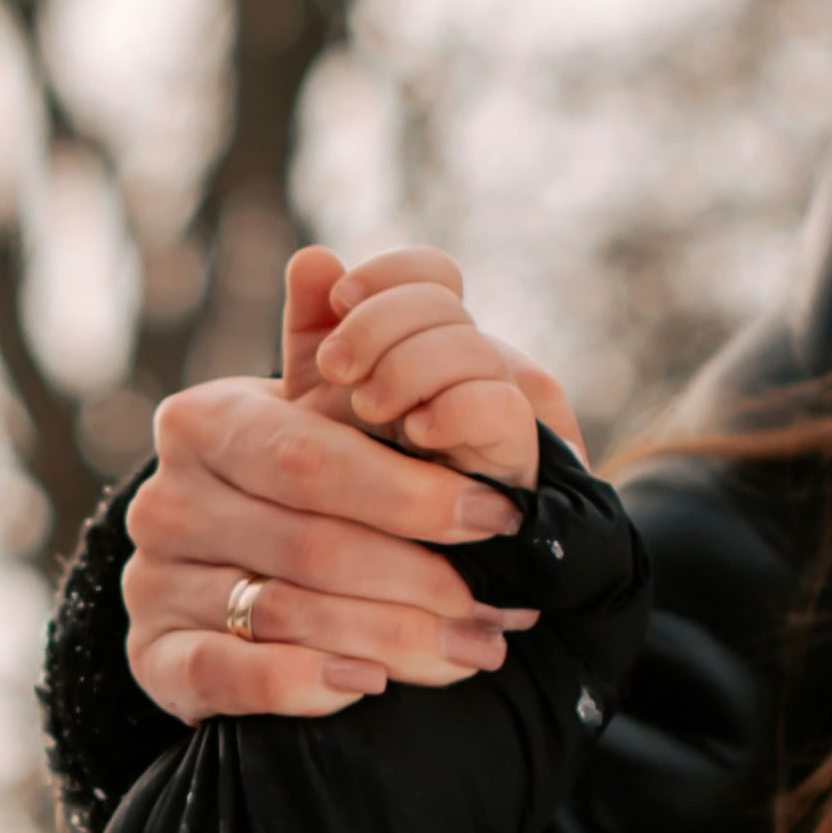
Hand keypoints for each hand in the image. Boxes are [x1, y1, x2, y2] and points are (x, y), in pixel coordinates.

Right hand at [122, 247, 578, 724]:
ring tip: (473, 653)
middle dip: (422, 580)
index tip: (500, 517)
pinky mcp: (152, 659)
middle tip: (504, 610)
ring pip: (284, 614)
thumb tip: (323, 263)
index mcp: (203, 421)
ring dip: (393, 640)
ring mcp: (150, 581)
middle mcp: (163, 499)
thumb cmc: (304, 482)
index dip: (413, 492)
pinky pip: (231, 676)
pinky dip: (309, 683)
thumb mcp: (324, 413)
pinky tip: (372, 683)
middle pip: (309, 544)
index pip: (313, 458)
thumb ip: (335, 349)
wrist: (229, 579)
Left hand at [298, 243, 581, 486]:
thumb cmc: (344, 486)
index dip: (388, 275)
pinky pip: (501, 408)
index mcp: (425, 344)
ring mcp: (499, 409)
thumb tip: (314, 258)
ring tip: (371, 408)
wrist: (375, 574)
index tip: (340, 300)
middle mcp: (469, 367)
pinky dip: (455, 410)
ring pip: (472, 346)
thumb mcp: (314, 403)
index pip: (434, 274)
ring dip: (409, 368)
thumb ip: (313, 332)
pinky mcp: (518, 460)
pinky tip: (416, 432)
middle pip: (447, 302)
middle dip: (381, 325)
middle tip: (339, 369)